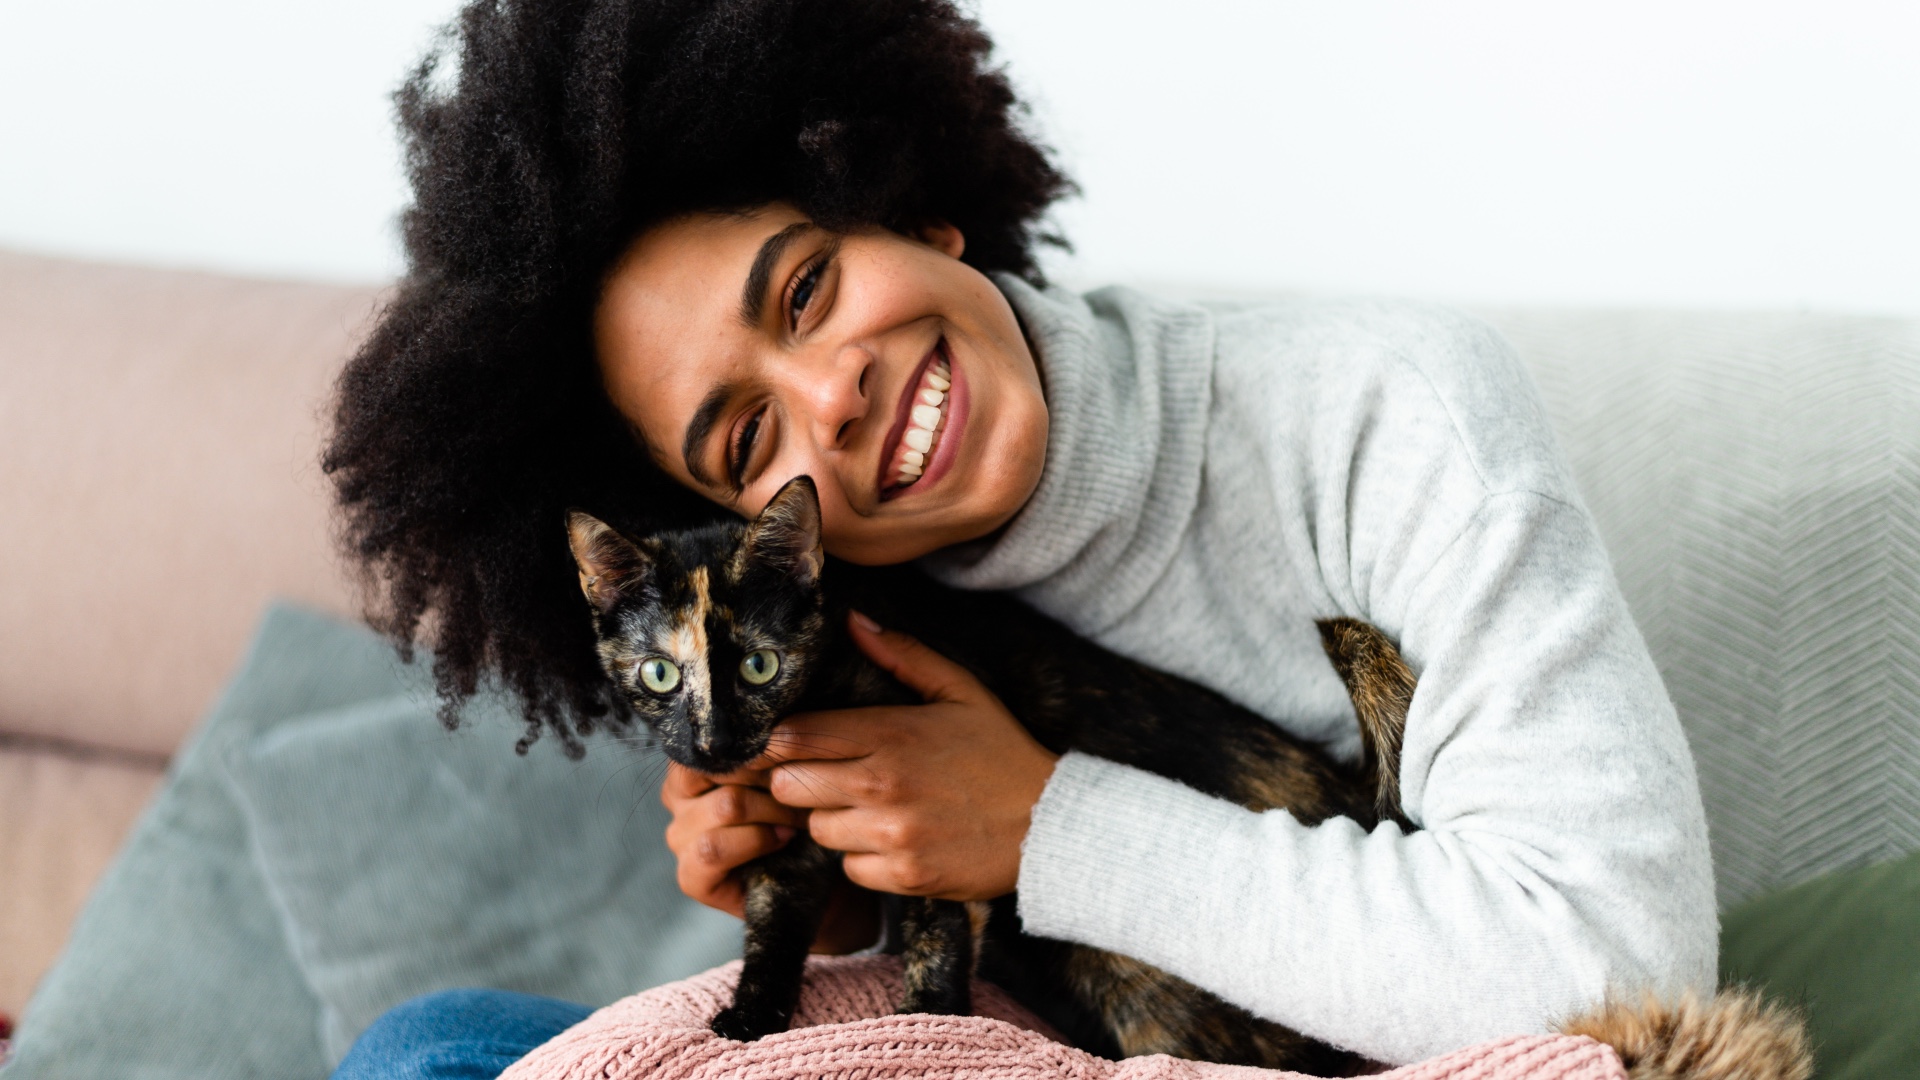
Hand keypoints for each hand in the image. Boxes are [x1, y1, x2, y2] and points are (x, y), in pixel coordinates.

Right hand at [659, 762, 878, 952]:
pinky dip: (754, 842)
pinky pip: (712, 850)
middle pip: (721, 770)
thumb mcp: (784, 775)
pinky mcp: (690, 878)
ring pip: (724, 806)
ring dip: (772, 812)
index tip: (793, 756)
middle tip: (805, 792)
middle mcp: (678, 799)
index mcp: (693, 767)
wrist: (812, 877)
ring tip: (800, 819)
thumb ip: (770, 752)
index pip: (711, 743)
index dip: (756, 748)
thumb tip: (779, 725)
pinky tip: (782, 841)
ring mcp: (680, 839)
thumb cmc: (796, 815)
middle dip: (771, 780)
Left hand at [761, 611, 1059, 900]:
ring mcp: (892, 835)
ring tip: (869, 808)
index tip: (788, 743)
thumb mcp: (960, 692)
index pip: (794, 736)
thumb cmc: (1001, 753)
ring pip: (816, 830)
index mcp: (890, 734)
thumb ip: (904, 654)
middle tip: (829, 777)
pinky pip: (849, 868)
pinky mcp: (904, 876)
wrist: (1050, 825)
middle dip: (801, 781)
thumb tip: (853, 621)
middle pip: (789, 786)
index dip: (778, 741)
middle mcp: (882, 785)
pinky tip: (892, 840)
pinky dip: (862, 858)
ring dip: (833, 820)